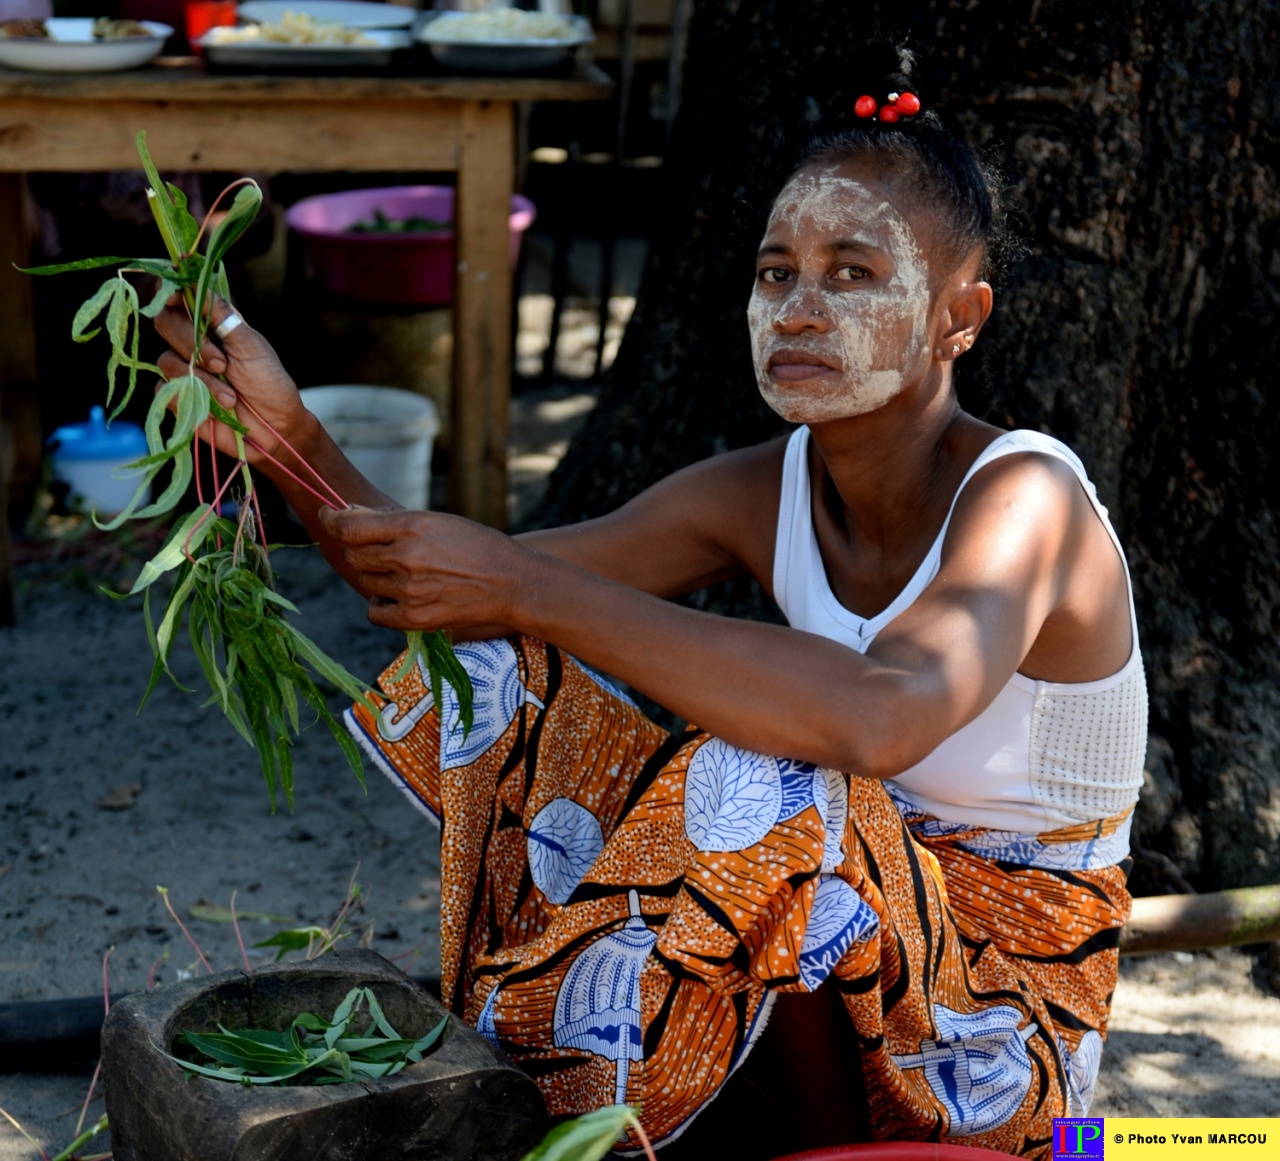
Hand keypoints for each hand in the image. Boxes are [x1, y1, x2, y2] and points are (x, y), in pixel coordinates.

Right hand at [152, 294, 311, 463]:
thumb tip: (196, 282)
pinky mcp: (176, 398)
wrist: (274, 429)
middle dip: (192, 344)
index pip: (177, 297)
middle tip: (223, 364)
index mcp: (212, 324)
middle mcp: (192, 343)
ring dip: (202, 380)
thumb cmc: (269, 385)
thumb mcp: (251, 345)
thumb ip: (222, 315)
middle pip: (165, 323)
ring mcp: (182, 370)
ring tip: (231, 398)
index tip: (173, 297)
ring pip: (166, 360)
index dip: (168, 292)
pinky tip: (216, 410)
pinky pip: (164, 391)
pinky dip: (192, 400)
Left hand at [317, 506, 530, 635]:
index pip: (351, 526)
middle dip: (360, 549)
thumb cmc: (476, 546)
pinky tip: (397, 596)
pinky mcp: (415, 618)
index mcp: (412, 526)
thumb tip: (348, 515)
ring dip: (375, 575)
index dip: (334, 521)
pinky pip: (375, 612)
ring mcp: (410, 589)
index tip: (330, 517)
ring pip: (365, 581)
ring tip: (404, 573)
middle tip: (379, 549)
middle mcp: (406, 557)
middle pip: (355, 555)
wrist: (510, 582)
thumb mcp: (437, 521)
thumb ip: (392, 521)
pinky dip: (380, 604)